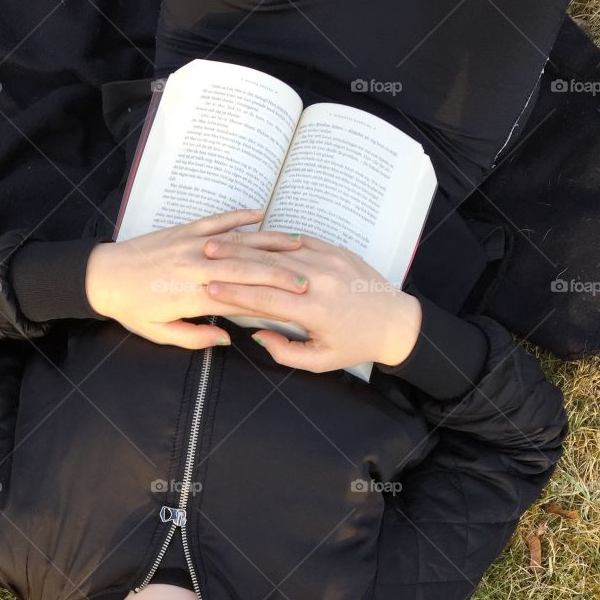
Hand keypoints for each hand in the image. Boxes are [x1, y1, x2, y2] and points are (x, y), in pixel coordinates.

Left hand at [84, 208, 306, 348]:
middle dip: (281, 274)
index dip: (268, 304)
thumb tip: (224, 340)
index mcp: (193, 296)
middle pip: (248, 270)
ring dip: (270, 243)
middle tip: (310, 279)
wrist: (104, 276)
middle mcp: (197, 267)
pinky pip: (217, 220)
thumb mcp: (160, 333)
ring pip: (239, 242)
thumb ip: (194, 338)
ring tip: (299, 244)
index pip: (240, 300)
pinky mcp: (185, 229)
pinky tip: (261, 214)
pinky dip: (239, 216)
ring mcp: (192, 244)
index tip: (294, 306)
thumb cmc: (132, 309)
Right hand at [201, 231, 422, 371]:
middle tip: (204, 256)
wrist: (395, 321)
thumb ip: (285, 351)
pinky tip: (255, 238)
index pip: (264, 298)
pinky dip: (276, 240)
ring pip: (280, 250)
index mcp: (314, 309)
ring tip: (224, 243)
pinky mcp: (336, 249)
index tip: (209, 288)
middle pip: (266, 268)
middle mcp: (319, 279)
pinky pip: (300, 240)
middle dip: (233, 262)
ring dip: (249, 246)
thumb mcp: (320, 361)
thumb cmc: (355, 345)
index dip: (234, 293)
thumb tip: (256, 334)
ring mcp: (329, 260)